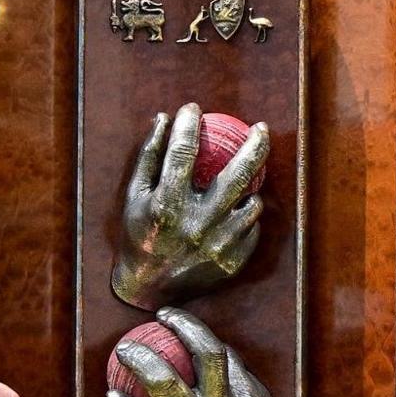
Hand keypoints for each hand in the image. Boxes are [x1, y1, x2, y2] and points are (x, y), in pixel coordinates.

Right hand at [111, 103, 268, 307]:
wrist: (148, 287)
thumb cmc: (139, 234)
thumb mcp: (135, 195)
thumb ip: (150, 156)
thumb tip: (164, 118)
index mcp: (166, 206)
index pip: (182, 153)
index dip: (188, 125)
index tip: (194, 109)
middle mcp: (195, 225)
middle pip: (237, 175)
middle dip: (253, 145)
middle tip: (260, 128)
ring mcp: (217, 245)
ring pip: (251, 204)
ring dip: (250, 188)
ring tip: (244, 180)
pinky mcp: (231, 262)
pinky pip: (251, 229)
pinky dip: (245, 217)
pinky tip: (237, 211)